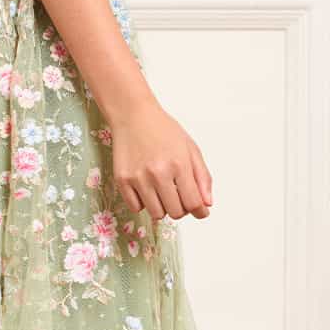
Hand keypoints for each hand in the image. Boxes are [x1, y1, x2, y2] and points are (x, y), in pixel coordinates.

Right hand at [108, 99, 212, 221]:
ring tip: (162, 192)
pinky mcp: (122, 180)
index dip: (200, 211)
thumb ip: (202, 177)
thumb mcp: (190, 148)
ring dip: (163, 208)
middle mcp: (158, 173)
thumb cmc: (163, 130)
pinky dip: (143, 204)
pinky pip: (136, 208)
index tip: (200, 211)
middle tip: (179, 196)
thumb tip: (207, 204)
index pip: (193, 203)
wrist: (133, 115)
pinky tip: (146, 189)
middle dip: (182, 208)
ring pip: (156, 214)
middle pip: (176, 212)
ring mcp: (138, 178)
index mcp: (179, 164)